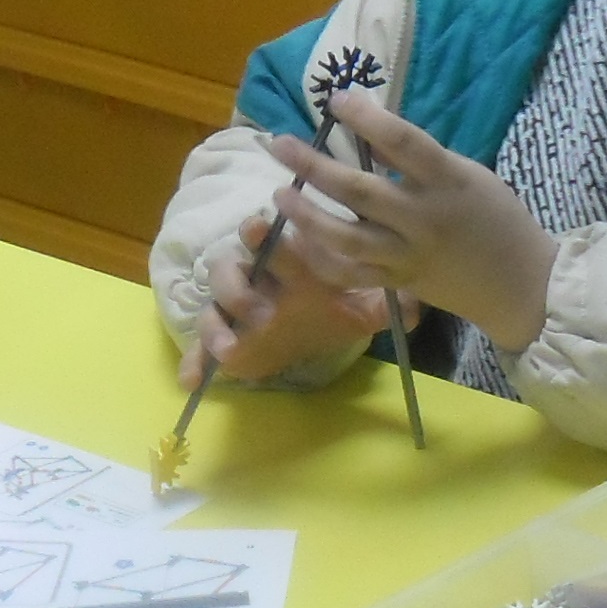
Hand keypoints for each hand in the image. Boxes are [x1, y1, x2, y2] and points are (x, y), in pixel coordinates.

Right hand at [180, 201, 392, 389]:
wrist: (316, 326)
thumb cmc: (335, 302)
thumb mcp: (365, 304)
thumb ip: (387, 302)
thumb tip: (416, 307)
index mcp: (288, 262)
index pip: (270, 239)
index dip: (261, 231)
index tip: (258, 226)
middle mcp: (256, 277)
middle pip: (231, 267)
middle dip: (237, 280)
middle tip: (254, 301)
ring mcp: (235, 307)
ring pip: (213, 303)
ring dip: (218, 323)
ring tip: (232, 347)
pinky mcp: (224, 335)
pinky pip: (200, 346)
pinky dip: (196, 360)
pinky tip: (191, 381)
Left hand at [266, 87, 558, 354]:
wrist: (520, 282)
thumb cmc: (495, 217)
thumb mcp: (466, 176)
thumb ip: (419, 160)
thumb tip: (369, 130)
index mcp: (449, 181)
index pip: (402, 141)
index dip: (366, 118)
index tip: (335, 99)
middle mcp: (424, 218)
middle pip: (359, 190)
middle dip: (313, 165)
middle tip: (279, 144)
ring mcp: (409, 255)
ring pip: (346, 237)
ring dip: (307, 215)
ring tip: (279, 194)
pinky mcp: (399, 283)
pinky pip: (351, 273)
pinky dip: (320, 259)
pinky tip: (298, 239)